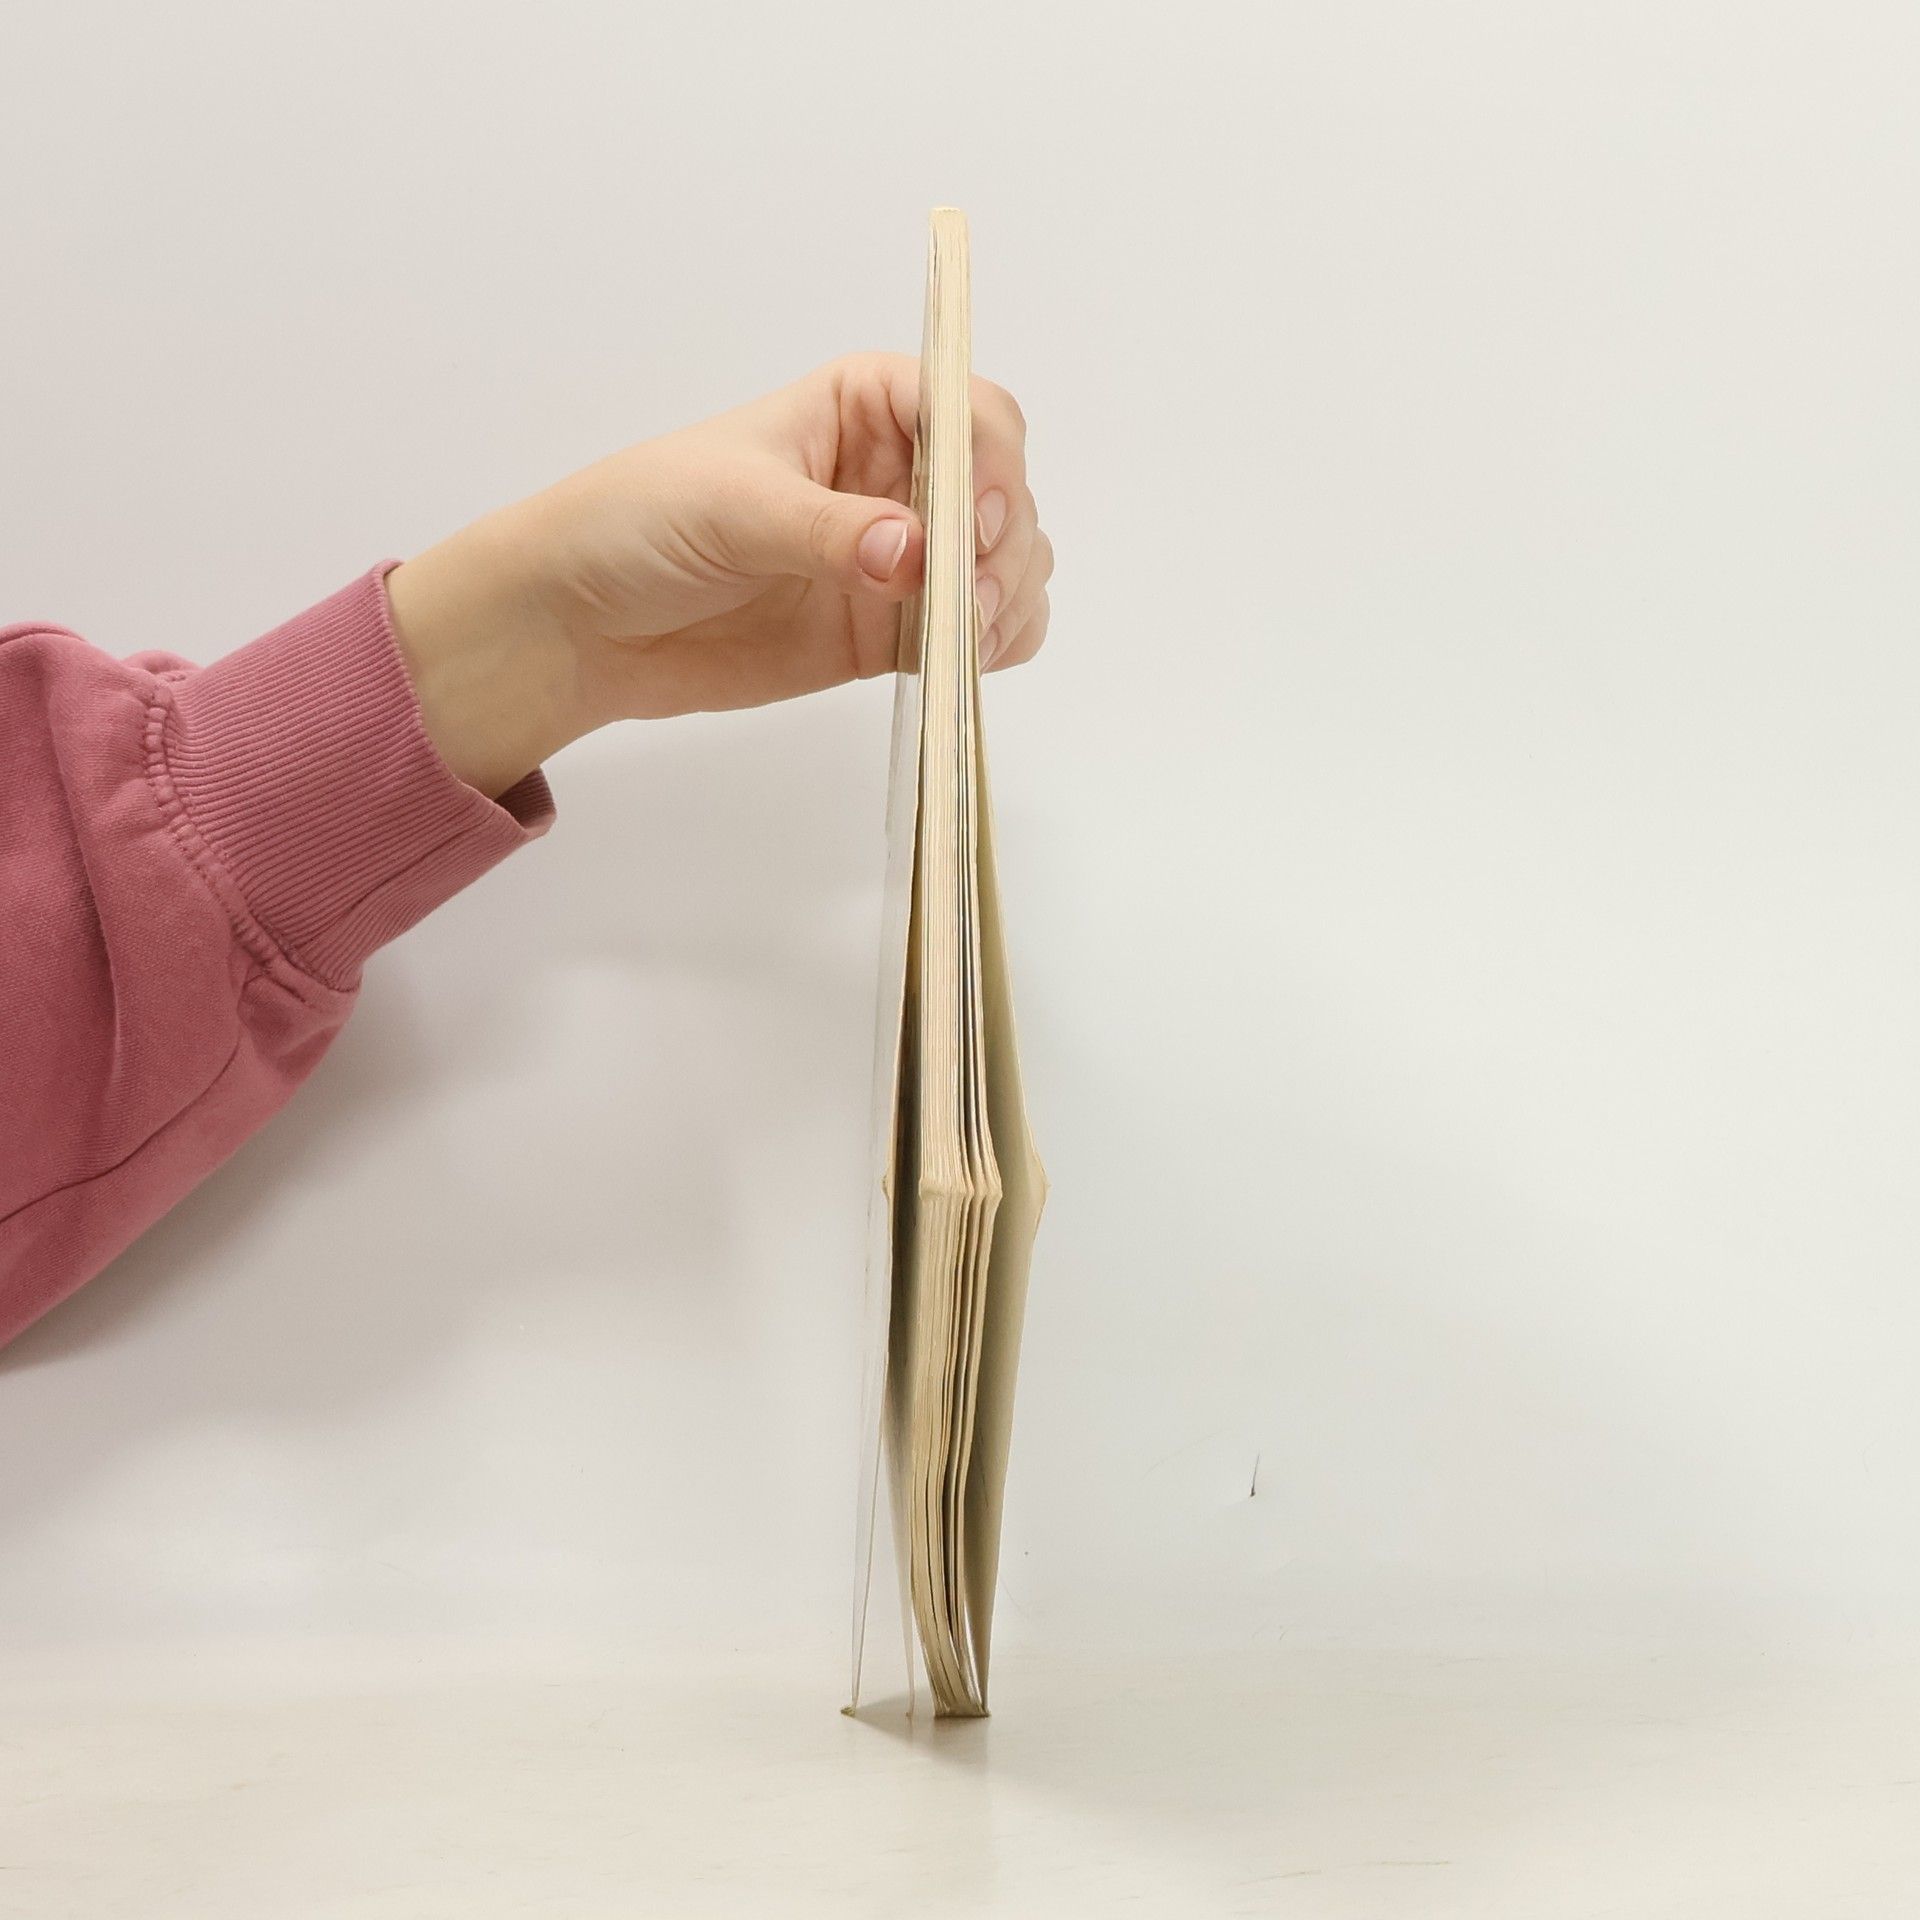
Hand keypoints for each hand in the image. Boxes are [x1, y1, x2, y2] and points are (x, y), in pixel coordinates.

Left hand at [385, 353, 1051, 797]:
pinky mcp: (893, 631)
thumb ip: (827, 531)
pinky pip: (980, 633)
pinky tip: (971, 662)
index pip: (969, 410)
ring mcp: (903, 558)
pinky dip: (996, 646)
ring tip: (966, 636)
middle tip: (966, 601)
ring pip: (1007, 564)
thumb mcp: (730, 507)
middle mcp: (899, 475)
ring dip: (1010, 597)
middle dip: (1003, 544)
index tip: (970, 525)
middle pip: (1003, 493)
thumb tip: (914, 555)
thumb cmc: (640, 522)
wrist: (587, 622)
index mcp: (864, 406)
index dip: (989, 463)